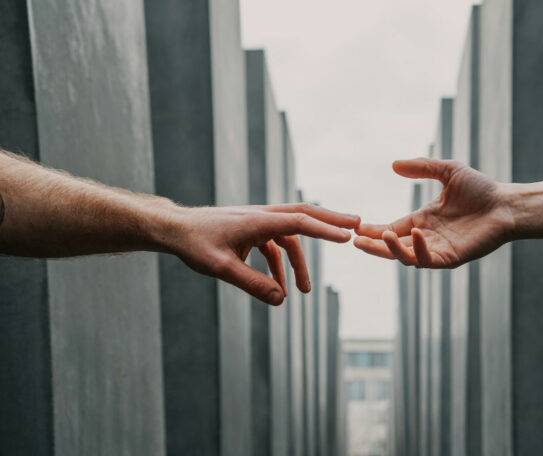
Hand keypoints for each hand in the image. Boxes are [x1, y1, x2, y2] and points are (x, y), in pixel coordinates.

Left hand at [163, 203, 359, 304]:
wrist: (174, 230)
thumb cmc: (195, 245)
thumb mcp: (222, 269)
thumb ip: (253, 284)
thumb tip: (281, 300)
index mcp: (258, 220)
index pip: (299, 222)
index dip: (325, 229)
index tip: (348, 236)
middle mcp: (262, 216)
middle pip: (304, 215)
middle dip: (331, 221)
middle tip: (357, 225)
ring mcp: (258, 222)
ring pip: (291, 236)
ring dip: (300, 262)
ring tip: (305, 291)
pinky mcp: (251, 231)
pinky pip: (275, 246)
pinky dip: (280, 265)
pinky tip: (279, 288)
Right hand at [354, 158, 510, 268]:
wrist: (506, 204)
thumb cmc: (482, 189)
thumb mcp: (448, 171)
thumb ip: (422, 168)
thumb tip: (394, 165)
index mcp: (423, 220)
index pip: (392, 228)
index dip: (373, 230)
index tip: (356, 227)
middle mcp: (427, 237)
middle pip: (393, 247)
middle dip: (374, 246)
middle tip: (355, 241)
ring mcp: (438, 249)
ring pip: (406, 257)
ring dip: (391, 249)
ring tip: (380, 236)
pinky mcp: (451, 258)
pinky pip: (429, 260)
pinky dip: (419, 250)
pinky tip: (415, 234)